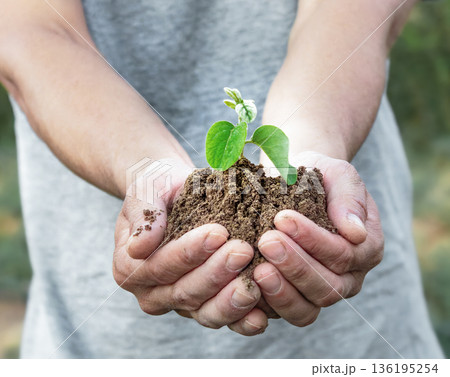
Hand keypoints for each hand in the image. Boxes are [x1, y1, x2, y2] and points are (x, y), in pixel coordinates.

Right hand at [113, 159, 267, 335]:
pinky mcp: (204, 307)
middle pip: (184, 291)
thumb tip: (138, 249)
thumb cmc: (159, 189)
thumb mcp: (147, 191)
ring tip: (254, 284)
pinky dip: (242, 321)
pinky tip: (261, 315)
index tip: (219, 232)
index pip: (160, 265)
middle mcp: (151, 293)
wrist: (174, 193)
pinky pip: (223, 318)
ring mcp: (179, 303)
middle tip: (243, 251)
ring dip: (230, 301)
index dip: (189, 252)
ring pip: (204, 312)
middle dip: (215, 273)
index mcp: (129, 267)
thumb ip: (145, 217)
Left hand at [254, 152, 383, 326]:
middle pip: (328, 287)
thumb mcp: (339, 176)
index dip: (313, 239)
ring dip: (281, 291)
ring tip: (257, 269)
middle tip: (266, 241)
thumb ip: (350, 199)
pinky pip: (284, 313)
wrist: (296, 184)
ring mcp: (321, 292)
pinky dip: (267, 305)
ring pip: (307, 309)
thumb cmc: (319, 178)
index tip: (282, 218)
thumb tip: (356, 233)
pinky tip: (247, 287)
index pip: (343, 254)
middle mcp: (348, 277)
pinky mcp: (296, 299)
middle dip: (295, 266)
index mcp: (365, 248)